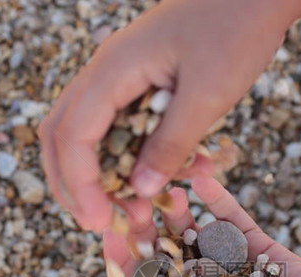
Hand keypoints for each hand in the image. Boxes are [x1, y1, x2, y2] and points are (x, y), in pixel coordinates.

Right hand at [37, 0, 300, 230]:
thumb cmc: (238, 29)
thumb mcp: (208, 95)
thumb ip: (171, 144)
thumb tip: (139, 190)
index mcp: (113, 69)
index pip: (73, 136)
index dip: (80, 186)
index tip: (100, 223)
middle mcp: (106, 70)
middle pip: (62, 133)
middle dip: (73, 183)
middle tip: (98, 223)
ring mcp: (121, 73)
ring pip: (86, 130)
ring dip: (99, 173)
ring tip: (126, 207)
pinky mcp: (140, 79)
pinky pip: (119, 123)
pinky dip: (129, 155)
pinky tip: (154, 177)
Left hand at [103, 177, 300, 276]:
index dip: (124, 259)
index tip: (108, 232)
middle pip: (163, 252)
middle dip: (147, 227)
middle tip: (134, 200)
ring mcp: (225, 261)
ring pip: (192, 230)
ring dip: (177, 210)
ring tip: (167, 188)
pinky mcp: (252, 243)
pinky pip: (230, 216)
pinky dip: (217, 198)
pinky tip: (202, 179)